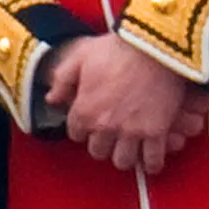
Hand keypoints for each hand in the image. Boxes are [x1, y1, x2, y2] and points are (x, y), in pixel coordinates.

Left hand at [44, 34, 192, 174]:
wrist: (154, 46)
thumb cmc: (117, 48)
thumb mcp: (81, 56)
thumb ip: (62, 80)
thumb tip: (51, 99)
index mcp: (85, 110)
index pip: (76, 134)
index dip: (82, 127)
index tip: (91, 120)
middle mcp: (105, 126)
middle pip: (98, 151)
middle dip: (102, 143)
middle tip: (110, 133)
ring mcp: (132, 132)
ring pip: (122, 161)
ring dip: (123, 155)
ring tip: (128, 147)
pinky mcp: (156, 132)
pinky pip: (152, 161)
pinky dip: (151, 163)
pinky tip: (150, 157)